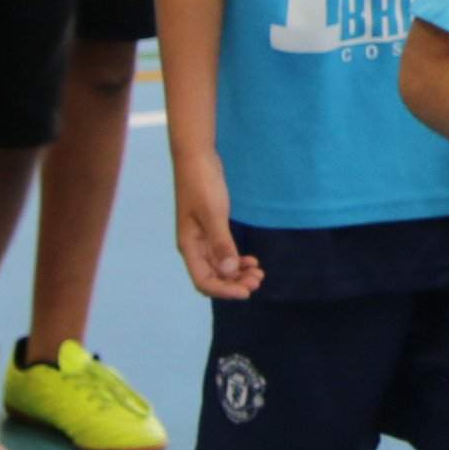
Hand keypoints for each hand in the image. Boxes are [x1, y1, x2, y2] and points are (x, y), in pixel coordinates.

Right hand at [174, 159, 261, 298]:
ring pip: (219, 266)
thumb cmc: (202, 183)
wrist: (196, 157)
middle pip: (212, 277)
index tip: (247, 292)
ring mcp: (202, 238)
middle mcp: (194, 246)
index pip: (204, 281)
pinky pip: (223, 253)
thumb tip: (229, 272)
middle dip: (234, 283)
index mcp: (189, 246)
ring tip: (258, 273)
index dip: (224, 291)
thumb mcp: (213, 213)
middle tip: (258, 281)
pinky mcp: (211, 228)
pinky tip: (251, 260)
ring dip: (237, 273)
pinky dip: (236, 260)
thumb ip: (221, 243)